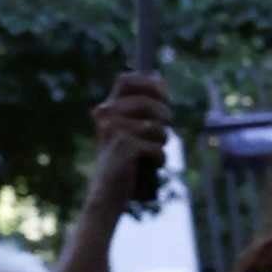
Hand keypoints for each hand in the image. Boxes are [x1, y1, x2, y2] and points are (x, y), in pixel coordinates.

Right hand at [81, 71, 174, 217]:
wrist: (106, 194)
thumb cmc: (122, 162)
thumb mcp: (130, 130)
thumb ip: (142, 107)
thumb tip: (158, 77)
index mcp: (107, 108)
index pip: (126, 79)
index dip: (150, 84)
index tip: (164, 96)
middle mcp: (107, 115)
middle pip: (150, 103)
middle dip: (165, 117)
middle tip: (164, 131)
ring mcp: (114, 130)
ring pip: (157, 128)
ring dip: (162, 142)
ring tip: (151, 153)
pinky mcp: (125, 147)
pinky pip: (158, 148)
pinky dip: (159, 159)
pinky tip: (149, 166)